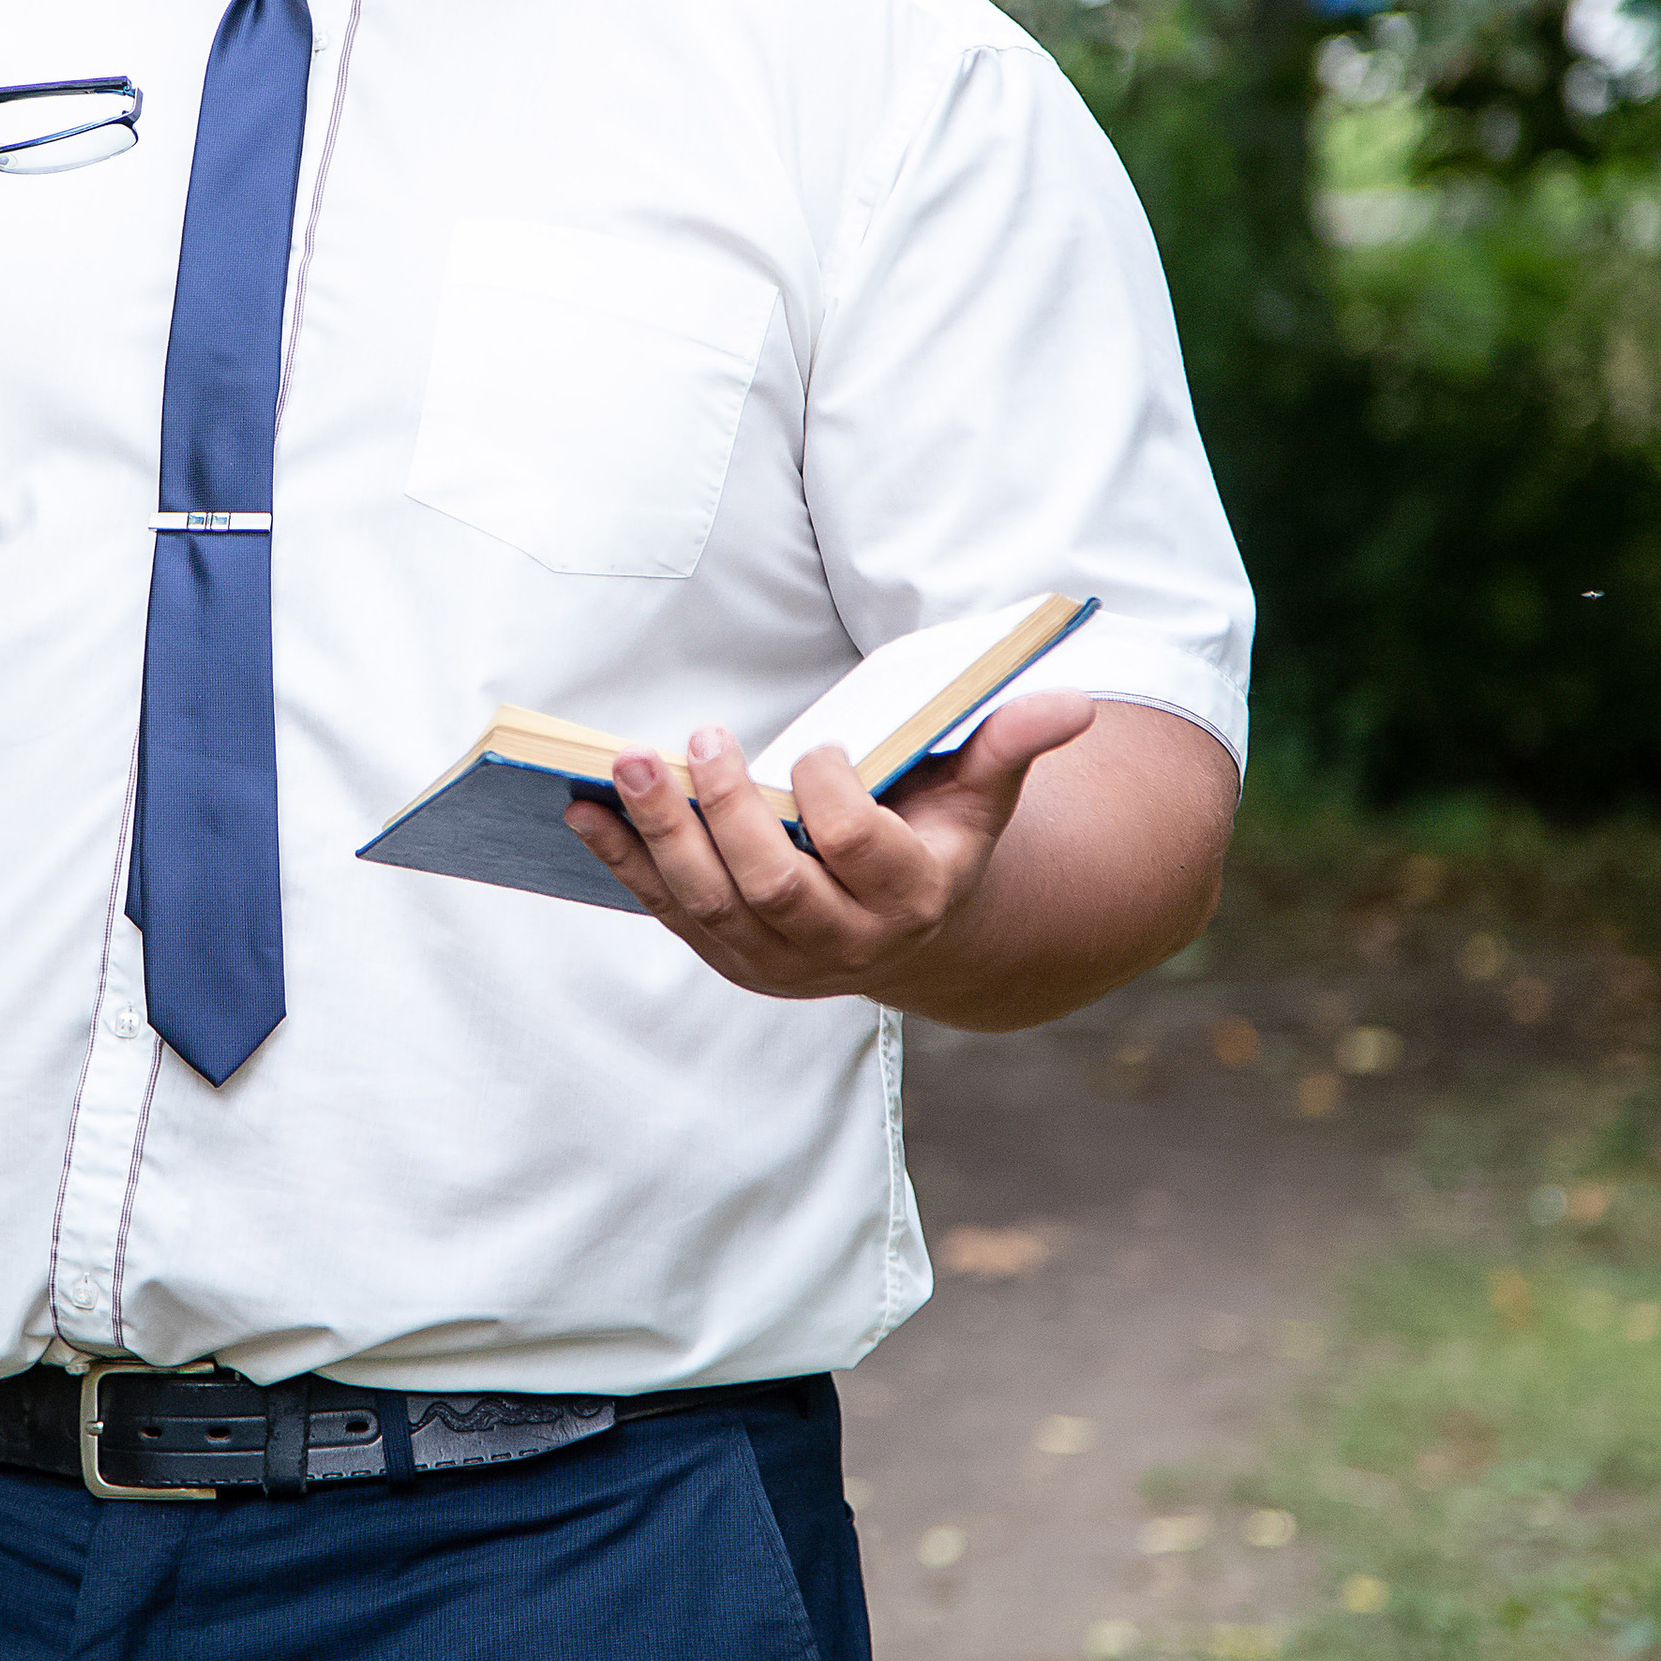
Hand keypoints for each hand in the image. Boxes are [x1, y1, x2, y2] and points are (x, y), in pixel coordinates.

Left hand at [563, 693, 1094, 1004]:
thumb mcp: (983, 796)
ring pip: (708, 902)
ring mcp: (778, 957)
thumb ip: (1011, 746)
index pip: (858, 850)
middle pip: (770, 884)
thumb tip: (1076, 702)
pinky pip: (667, 910)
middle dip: (726, 813)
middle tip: (693, 738)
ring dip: (659, 835)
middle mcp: (842, 942)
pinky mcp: (729, 956)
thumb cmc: (943, 838)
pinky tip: (584, 812)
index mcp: (909, 898)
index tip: (819, 748)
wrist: (919, 937)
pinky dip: (624, 862)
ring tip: (625, 766)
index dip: (833, 799)